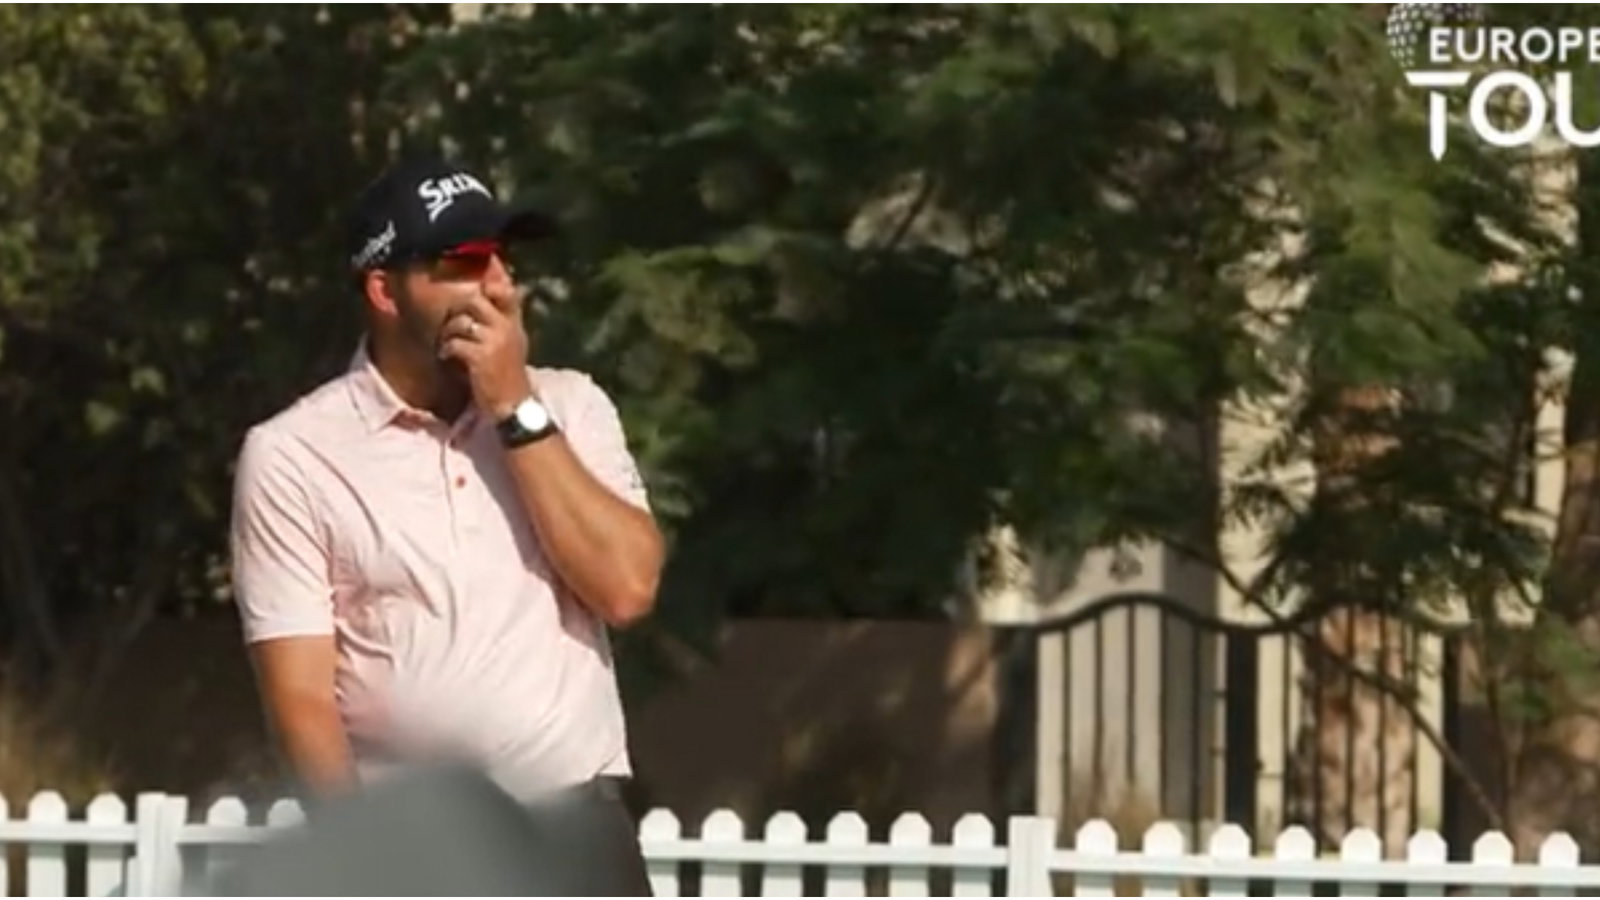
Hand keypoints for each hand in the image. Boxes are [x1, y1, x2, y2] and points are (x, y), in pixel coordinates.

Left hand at [437, 282, 533, 419]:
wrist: (513, 405)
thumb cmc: (509, 375)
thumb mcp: (514, 344)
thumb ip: (503, 322)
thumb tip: (489, 300)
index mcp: (515, 324)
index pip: (507, 293)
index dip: (491, 286)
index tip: (480, 290)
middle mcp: (506, 329)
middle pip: (474, 301)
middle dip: (457, 309)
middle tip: (450, 321)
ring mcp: (494, 342)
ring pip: (461, 322)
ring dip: (448, 331)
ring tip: (446, 342)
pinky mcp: (480, 357)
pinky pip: (455, 342)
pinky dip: (446, 349)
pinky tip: (446, 356)